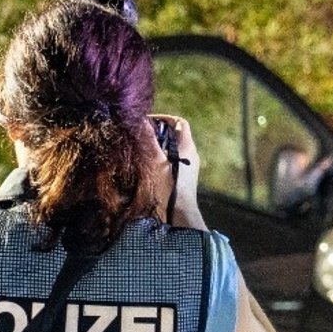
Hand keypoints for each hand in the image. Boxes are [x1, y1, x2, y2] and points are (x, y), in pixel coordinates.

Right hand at [150, 113, 204, 228]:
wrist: (181, 213)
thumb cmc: (169, 186)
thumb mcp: (155, 161)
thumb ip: (148, 140)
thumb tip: (140, 121)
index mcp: (187, 146)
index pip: (180, 122)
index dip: (165, 118)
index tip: (150, 122)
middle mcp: (192, 154)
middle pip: (176, 135)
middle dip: (159, 133)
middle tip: (143, 136)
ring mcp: (190, 166)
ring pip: (175, 149)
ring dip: (160, 147)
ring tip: (144, 151)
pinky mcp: (186, 177)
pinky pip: (175, 161)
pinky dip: (163, 159)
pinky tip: (150, 167)